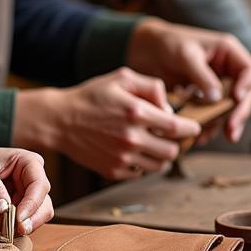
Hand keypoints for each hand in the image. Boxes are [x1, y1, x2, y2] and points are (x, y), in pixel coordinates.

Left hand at [0, 145, 54, 235]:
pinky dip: (2, 228)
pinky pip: (15, 227)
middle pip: (43, 207)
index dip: (32, 204)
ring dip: (11, 226)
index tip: (18, 219)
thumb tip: (4, 209)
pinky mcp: (14, 212)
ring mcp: (24, 198)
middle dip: (28, 221)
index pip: (40, 186)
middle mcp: (32, 181)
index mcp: (29, 163)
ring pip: (32, 220)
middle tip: (10, 229)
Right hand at [16, 68, 200, 179]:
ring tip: (152, 144)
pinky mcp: (113, 171)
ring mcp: (122, 158)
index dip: (190, 128)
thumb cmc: (91, 96)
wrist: (59, 120)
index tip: (191, 126)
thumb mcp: (122, 78)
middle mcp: (132, 138)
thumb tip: (169, 109)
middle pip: (172, 151)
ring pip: (159, 165)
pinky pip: (140, 173)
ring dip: (161, 155)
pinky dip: (142, 164)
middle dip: (175, 143)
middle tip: (168, 136)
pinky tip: (133, 151)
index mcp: (136, 113)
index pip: (178, 127)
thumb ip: (152, 87)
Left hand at [126, 18, 250, 141]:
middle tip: (231, 130)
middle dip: (238, 113)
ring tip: (207, 137)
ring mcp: (214, 85)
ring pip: (227, 108)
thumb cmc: (166, 43)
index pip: (249, 70)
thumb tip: (217, 99)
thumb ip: (202, 76)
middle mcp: (225, 69)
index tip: (236, 99)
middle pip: (243, 94)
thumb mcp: (185, 56)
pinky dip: (205, 125)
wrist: (143, 49)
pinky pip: (209, 114)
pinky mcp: (201, 97)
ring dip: (220, 125)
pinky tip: (197, 137)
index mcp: (227, 52)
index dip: (246, 86)